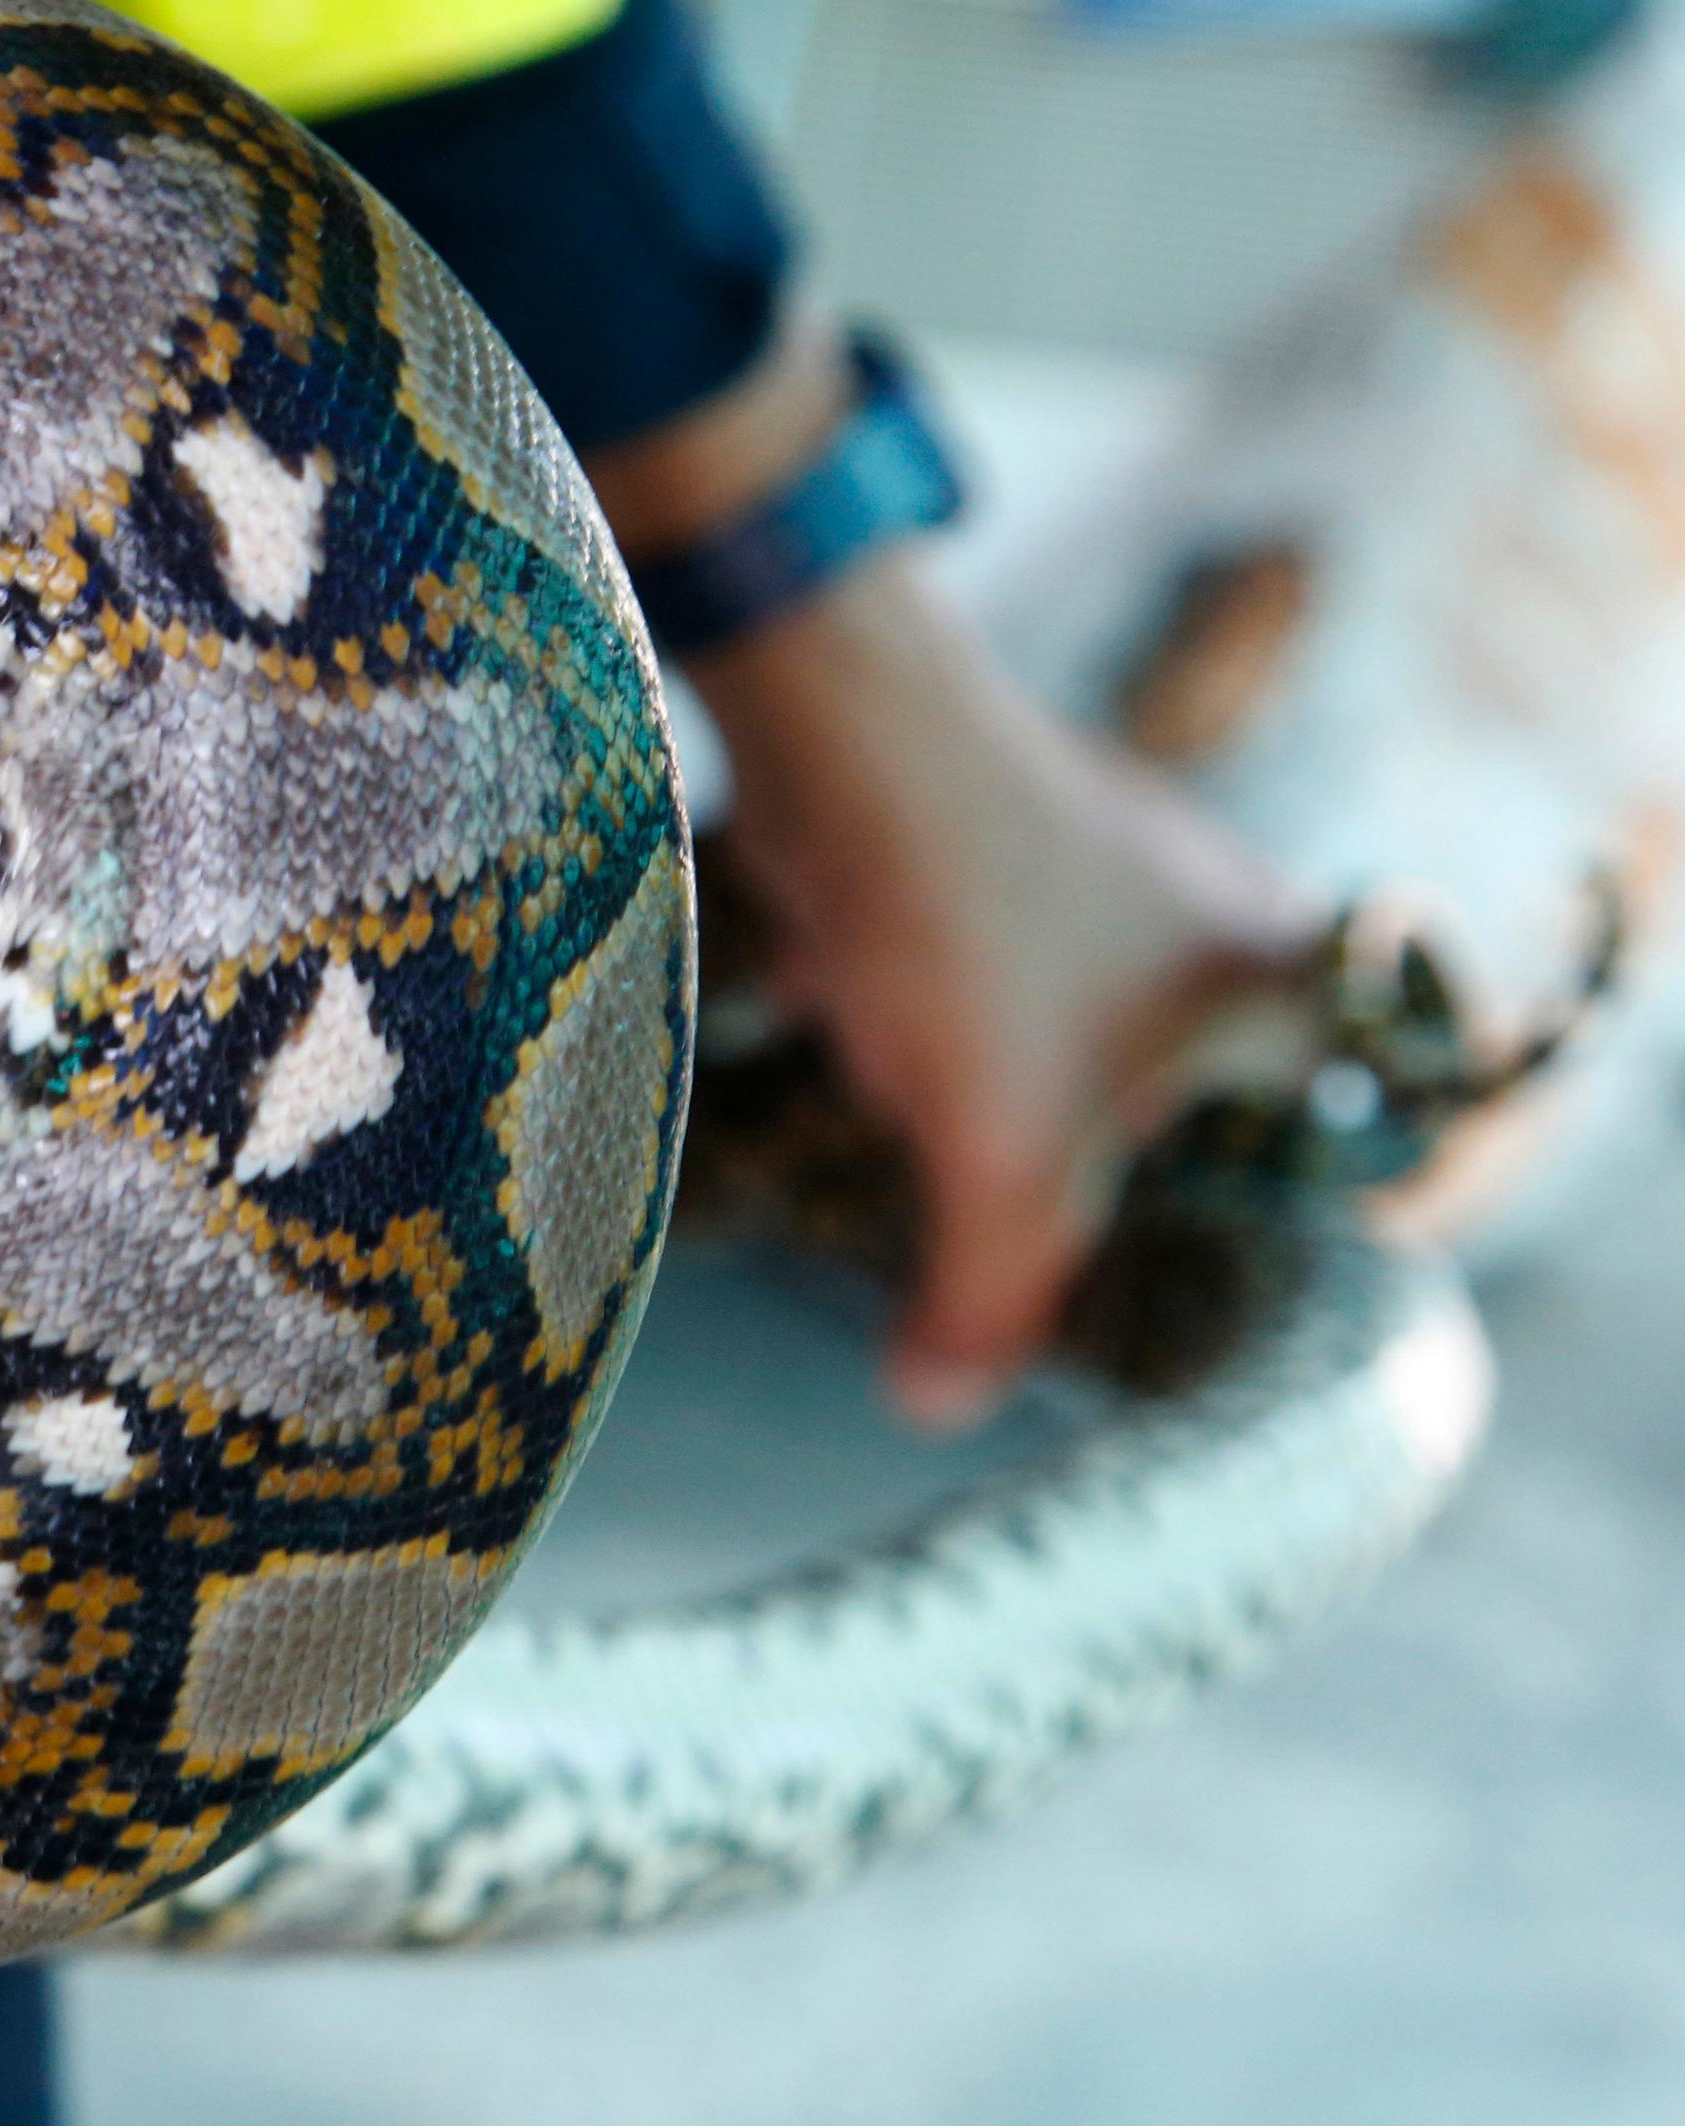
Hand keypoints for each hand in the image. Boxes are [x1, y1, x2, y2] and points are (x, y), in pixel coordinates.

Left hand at [588, 327, 1314, 1425]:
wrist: (830, 722)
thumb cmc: (962, 920)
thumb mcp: (997, 1149)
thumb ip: (987, 1295)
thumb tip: (934, 1403)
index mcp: (1277, 989)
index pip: (1296, 1159)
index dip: (1204, 1242)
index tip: (1114, 1296)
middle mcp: (1214, 927)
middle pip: (1148, 1123)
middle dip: (1038, 1169)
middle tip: (978, 1196)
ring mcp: (1101, 885)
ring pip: (1040, 1055)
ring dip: (957, 1092)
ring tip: (902, 1080)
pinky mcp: (986, 861)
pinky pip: (955, 985)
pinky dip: (895, 1019)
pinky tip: (835, 1013)